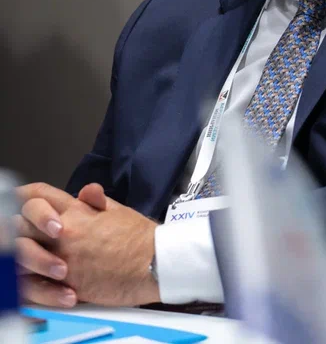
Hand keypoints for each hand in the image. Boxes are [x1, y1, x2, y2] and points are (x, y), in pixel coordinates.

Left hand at [16, 182, 159, 307]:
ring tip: (26, 259)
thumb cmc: (139, 238)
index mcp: (77, 211)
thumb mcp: (116, 209)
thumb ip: (94, 201)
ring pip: (23, 255)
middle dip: (19, 227)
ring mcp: (64, 260)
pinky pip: (36, 285)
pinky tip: (35, 281)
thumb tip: (86, 192)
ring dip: (22, 256)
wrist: (154, 263)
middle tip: (22, 233)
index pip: (38, 195)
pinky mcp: (68, 286)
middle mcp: (66, 233)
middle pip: (22, 224)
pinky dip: (31, 283)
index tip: (20, 201)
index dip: (25, 196)